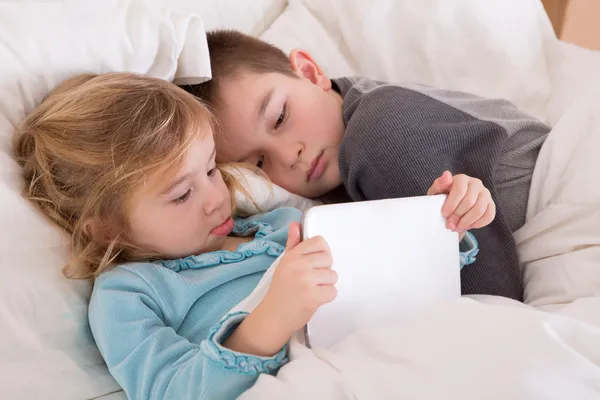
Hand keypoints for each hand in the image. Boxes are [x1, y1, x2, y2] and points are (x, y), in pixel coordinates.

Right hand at [223, 222, 336, 355]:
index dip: (321, 253)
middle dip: (324, 271)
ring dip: (326, 285)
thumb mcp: (284, 264)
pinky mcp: (312, 297)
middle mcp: (298, 265)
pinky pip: (333, 291)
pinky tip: (314, 299)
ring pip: (333, 276)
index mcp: (292, 256)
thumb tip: (296, 224)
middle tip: (311, 280)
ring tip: (312, 290)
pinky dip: (326, 297)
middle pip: (329, 259)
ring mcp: (305, 280)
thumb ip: (293, 244)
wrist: (273, 316)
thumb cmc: (281, 289)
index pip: (319, 242)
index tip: (315, 263)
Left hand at [427, 171, 495, 239]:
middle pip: (469, 202)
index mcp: (462, 178)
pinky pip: (489, 216)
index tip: (444, 214)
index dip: (451, 204)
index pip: (460, 190)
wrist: (453, 205)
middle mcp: (476, 183)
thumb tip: (446, 175)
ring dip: (467, 222)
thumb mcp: (437, 192)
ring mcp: (485, 194)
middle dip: (457, 216)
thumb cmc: (443, 197)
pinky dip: (477, 224)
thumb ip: (439, 184)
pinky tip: (468, 226)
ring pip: (479, 210)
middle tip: (449, 225)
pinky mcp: (491, 204)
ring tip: (457, 227)